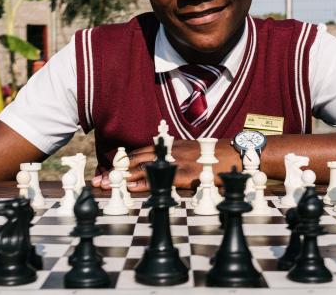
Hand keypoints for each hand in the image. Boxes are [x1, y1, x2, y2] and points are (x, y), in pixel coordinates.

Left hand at [90, 139, 240, 191]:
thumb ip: (175, 157)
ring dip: (124, 177)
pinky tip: (132, 188)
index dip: (121, 162)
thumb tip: (162, 167)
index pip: (139, 153)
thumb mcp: (191, 152)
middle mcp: (170, 151)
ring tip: (107, 185)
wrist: (237, 153)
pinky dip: (145, 183)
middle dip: (116, 171)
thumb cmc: (216, 156)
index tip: (105, 170)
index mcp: (170, 146)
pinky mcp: (186, 173)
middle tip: (98, 181)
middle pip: (136, 160)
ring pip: (144, 168)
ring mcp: (177, 161)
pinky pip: (161, 179)